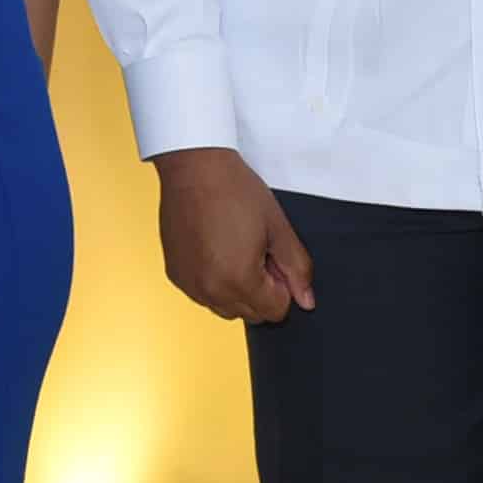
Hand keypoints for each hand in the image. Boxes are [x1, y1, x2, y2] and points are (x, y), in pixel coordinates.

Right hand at [154, 147, 315, 324]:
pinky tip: (214, 250)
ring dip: (236, 290)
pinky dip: (214, 282)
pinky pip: (203, 295)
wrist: (194, 168)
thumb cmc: (235, 191)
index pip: (275, 311)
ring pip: (225, 308)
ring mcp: (190, 284)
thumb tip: (307, 300)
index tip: (272, 257)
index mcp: (239, 280)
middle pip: (251, 314)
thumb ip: (296, 268)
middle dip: (261, 291)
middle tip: (256, 251)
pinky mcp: (175, 275)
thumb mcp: (278, 228)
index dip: (281, 285)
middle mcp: (210, 290)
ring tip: (234, 250)